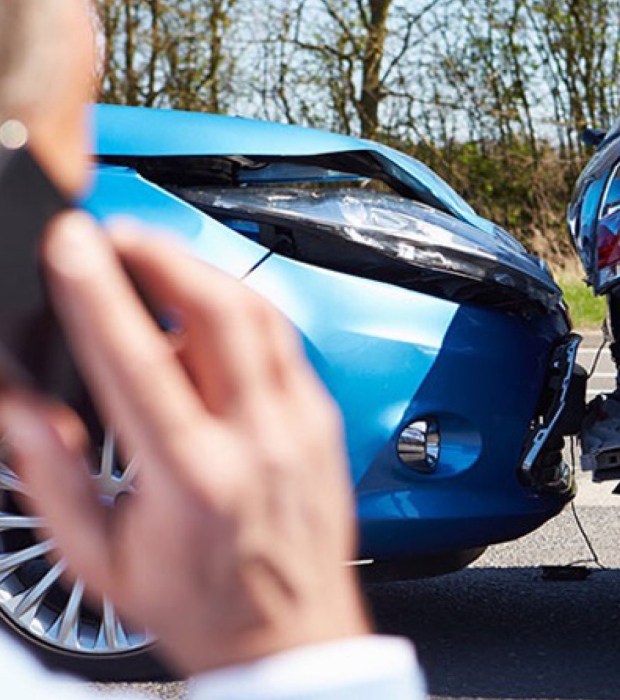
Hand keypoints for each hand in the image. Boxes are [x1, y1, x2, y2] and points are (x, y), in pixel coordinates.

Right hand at [0, 212, 369, 674]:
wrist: (291, 636)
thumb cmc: (202, 604)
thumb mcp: (101, 559)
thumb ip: (53, 476)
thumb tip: (22, 405)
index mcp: (193, 478)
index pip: (137, 360)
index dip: (97, 291)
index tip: (70, 243)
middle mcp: (258, 440)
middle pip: (216, 310)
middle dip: (159, 252)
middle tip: (114, 234)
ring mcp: (301, 425)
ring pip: (260, 313)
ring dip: (203, 269)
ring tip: (155, 258)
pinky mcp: (323, 421)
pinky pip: (284, 341)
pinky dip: (241, 309)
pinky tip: (207, 309)